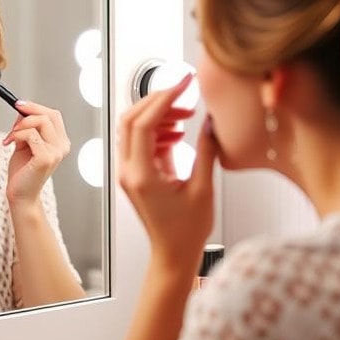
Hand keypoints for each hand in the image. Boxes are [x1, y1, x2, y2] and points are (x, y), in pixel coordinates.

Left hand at [2, 101, 70, 206]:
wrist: (20, 194)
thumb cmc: (22, 171)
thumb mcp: (24, 143)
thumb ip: (26, 127)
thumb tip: (22, 110)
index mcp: (60, 142)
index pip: (54, 115)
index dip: (36, 107)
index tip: (19, 104)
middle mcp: (62, 146)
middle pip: (49, 115)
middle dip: (28, 112)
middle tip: (13, 121)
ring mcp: (56, 152)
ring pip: (40, 122)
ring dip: (20, 126)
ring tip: (10, 137)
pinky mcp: (46, 158)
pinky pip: (30, 135)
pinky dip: (17, 135)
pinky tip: (9, 144)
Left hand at [118, 75, 218, 267]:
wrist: (173, 254)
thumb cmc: (186, 232)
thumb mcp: (203, 189)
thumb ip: (206, 152)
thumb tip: (211, 123)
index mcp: (141, 175)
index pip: (143, 123)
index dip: (163, 98)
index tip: (183, 85)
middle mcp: (128, 171)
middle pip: (131, 119)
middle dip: (157, 100)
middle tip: (183, 93)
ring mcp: (128, 172)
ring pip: (133, 128)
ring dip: (158, 115)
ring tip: (186, 116)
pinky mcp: (134, 173)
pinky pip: (139, 141)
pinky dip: (157, 130)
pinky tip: (178, 135)